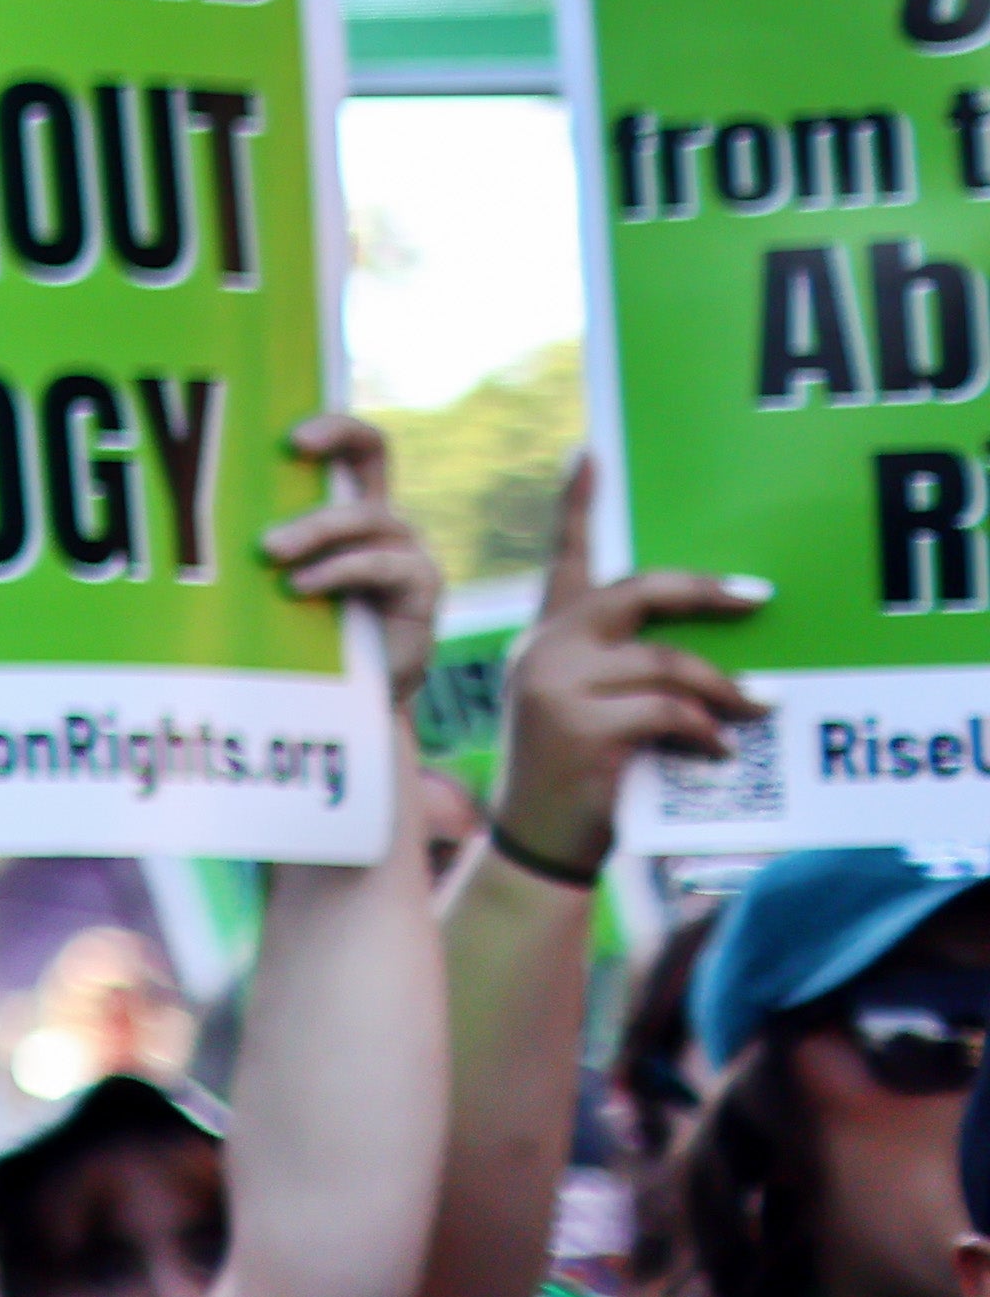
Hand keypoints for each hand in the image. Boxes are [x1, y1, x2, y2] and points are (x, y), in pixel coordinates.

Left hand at [255, 412, 442, 671]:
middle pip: (373, 450)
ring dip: (314, 528)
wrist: (342, 697)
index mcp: (346, 504)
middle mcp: (381, 518)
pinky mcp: (420, 587)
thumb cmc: (296, 629)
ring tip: (270, 551)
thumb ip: (247, 549)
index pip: (350, 443)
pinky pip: (380, 565)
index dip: (329, 424)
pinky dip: (336, 571)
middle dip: (334, 437)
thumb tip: (173, 531)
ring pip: (365, 516)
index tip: (287, 433)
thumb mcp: (269, 580)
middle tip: (289, 448)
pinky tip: (298, 586)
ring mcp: (406, 549)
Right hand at [486, 452, 768, 873]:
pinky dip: (705, 729)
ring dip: (724, 686)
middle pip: (638, 592)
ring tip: (760, 704)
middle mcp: (543, 649)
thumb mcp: (587, 708)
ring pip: (666, 661)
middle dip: (706, 592)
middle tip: (759, 597)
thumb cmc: (577, 775)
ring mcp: (556, 685)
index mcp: (546, 636)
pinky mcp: (580, 725)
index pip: (564, 559)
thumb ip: (622, 668)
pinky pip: (669, 710)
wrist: (536, 844)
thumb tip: (705, 648)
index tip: (590, 453)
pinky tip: (717, 750)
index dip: (576, 504)